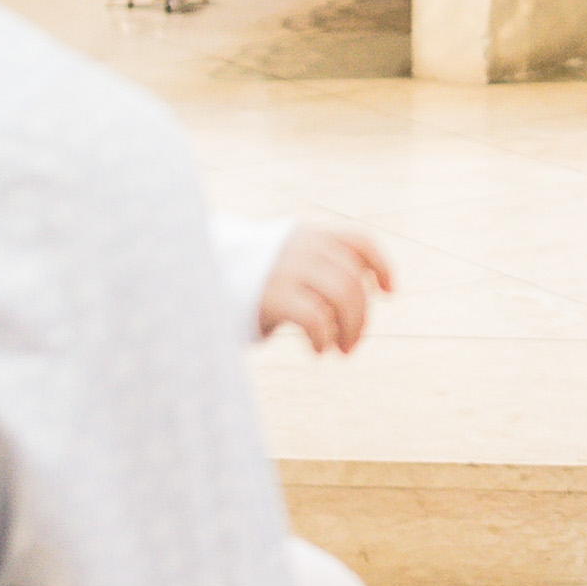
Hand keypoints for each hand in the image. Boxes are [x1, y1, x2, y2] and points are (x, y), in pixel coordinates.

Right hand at [255, 221, 395, 356]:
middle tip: (353, 344)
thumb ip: (319, 270)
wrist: (196, 279)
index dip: (381, 266)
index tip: (390, 293)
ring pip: (343, 295)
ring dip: (350, 329)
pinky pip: (315, 318)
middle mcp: (302, 246)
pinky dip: (324, 337)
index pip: (359, 241)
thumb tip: (359, 299)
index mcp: (309, 235)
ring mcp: (287, 268)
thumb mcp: (286, 263)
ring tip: (341, 350)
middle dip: (361, 317)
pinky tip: (318, 350)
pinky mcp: (273, 295)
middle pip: (353, 280)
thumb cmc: (249, 280)